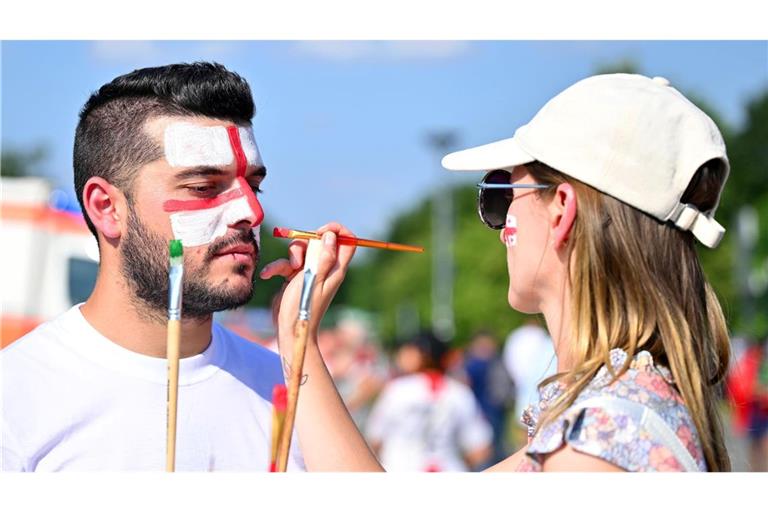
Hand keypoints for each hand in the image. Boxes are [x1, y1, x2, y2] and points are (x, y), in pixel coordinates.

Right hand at [260, 222, 356, 345]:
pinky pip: (287, 263)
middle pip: (320, 242)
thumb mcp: (314, 280)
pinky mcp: (295, 277)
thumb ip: (324, 258)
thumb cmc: (304, 308)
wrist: (290, 329)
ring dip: (288, 256)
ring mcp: (310, 273)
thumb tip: (331, 236)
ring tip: (285, 271)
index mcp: (336, 269)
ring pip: (302, 250)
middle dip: (306, 242)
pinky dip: (277, 267)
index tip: (320, 232)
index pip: (347, 241)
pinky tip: (268, 275)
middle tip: (299, 256)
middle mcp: (325, 269)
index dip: (336, 231)